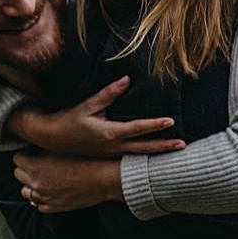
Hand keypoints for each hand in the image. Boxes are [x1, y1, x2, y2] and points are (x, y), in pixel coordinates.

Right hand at [8, 77, 182, 156]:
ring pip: (139, 156)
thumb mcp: (88, 105)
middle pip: (144, 148)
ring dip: (157, 154)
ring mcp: (112, 154)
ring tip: (175, 152)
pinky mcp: (109, 156)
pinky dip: (145, 157)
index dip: (155, 124)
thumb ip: (109, 93)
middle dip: (164, 147)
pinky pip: (131, 158)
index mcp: (110, 133)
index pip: (138, 128)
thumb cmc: (70, 120)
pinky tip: (155, 155)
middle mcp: (114, 147)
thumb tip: (127, 80)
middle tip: (183, 146)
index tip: (171, 121)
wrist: (54, 138)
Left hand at [14, 152, 125, 211]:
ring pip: (26, 192)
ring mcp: (44, 197)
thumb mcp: (60, 149)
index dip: (25, 154)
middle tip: (37, 164)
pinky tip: (51, 191)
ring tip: (43, 179)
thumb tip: (36, 152)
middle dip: (26, 169)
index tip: (31, 153)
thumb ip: (43, 151)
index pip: (17, 159)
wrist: (102, 178)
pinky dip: (42, 199)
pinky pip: (39, 205)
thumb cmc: (85, 160)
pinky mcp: (54, 207)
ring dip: (32, 185)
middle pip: (18, 175)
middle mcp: (35, 183)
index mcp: (34, 166)